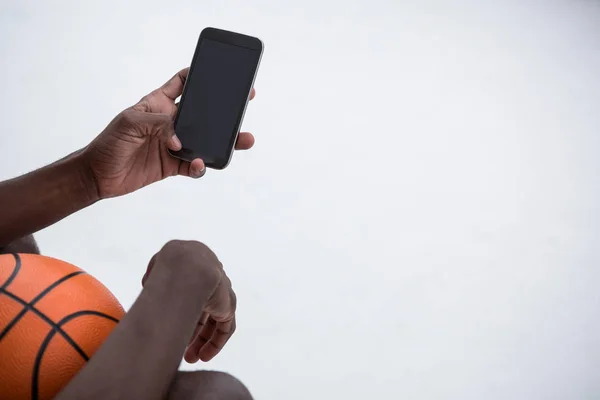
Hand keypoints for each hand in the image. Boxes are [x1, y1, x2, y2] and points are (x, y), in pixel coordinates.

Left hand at [83, 68, 255, 198]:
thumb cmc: (109, 143)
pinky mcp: (173, 165)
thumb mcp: (129, 123)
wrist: (98, 175)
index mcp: (158, 104)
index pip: (182, 83)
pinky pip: (194, 166)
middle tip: (244, 103)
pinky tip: (200, 165)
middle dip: (223, 109)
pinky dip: (201, 167)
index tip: (218, 72)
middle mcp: (170, 122)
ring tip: (241, 140)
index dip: (199, 75)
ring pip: (205, 141)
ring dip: (223, 141)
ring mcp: (173, 144)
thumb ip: (157, 124)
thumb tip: (180, 139)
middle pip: (203, 113)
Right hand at [142, 240, 236, 362]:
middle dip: (192, 333)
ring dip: (202, 341)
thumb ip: (153, 277)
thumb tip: (148, 282)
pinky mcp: (228, 305)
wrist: (186, 265)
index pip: (190, 298)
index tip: (170, 330)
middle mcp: (210, 282)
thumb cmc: (166, 266)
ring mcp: (221, 292)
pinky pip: (226, 327)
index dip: (181, 315)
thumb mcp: (155, 270)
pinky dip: (216, 342)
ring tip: (190, 359)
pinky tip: (204, 356)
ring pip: (214, 322)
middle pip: (203, 312)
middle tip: (182, 351)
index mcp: (195, 272)